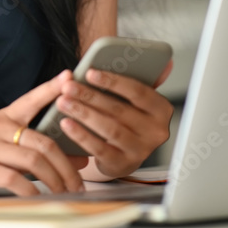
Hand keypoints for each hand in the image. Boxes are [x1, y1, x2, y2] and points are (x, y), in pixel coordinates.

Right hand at [0, 70, 88, 198]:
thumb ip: (34, 152)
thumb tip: (77, 158)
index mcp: (1, 118)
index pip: (31, 99)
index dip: (52, 88)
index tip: (72, 77)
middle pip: (43, 141)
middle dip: (67, 164)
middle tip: (81, 183)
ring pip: (33, 160)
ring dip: (55, 181)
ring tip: (67, 194)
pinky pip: (13, 178)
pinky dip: (31, 191)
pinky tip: (39, 200)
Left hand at [54, 62, 174, 179]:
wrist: (124, 152)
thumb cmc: (127, 116)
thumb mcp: (135, 98)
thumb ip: (141, 77)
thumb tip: (164, 62)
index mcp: (161, 109)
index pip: (138, 91)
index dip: (113, 81)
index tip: (89, 72)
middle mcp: (155, 131)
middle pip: (119, 110)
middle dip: (90, 96)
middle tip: (68, 86)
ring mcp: (141, 150)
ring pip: (109, 129)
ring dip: (83, 114)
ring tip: (63, 102)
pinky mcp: (123, 164)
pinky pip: (100, 149)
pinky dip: (81, 135)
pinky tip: (66, 123)